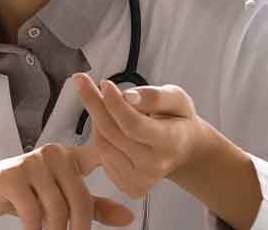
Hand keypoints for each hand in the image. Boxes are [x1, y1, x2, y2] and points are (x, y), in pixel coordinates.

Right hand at [0, 143, 134, 229]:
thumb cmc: (25, 194)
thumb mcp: (63, 200)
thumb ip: (95, 207)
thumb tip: (128, 218)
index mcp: (70, 157)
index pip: (100, 156)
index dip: (118, 163)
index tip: (133, 178)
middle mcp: (53, 154)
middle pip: (80, 198)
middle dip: (79, 228)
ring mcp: (32, 162)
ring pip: (57, 208)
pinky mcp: (12, 175)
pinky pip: (33, 212)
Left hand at [72, 73, 221, 198]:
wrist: (184, 151)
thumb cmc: (178, 120)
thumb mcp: (176, 99)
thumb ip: (154, 97)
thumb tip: (127, 97)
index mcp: (170, 143)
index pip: (133, 125)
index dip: (114, 104)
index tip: (104, 83)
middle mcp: (154, 166)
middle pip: (112, 133)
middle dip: (94, 104)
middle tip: (82, 81)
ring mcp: (140, 180)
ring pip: (102, 144)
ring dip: (97, 119)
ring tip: (104, 104)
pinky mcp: (128, 186)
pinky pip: (102, 157)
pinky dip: (100, 137)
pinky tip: (110, 126)